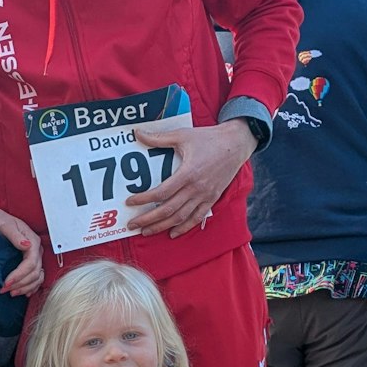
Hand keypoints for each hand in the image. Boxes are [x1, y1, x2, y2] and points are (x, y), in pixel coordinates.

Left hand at [0, 205, 43, 295]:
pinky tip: (22, 292)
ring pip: (37, 277)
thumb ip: (15, 235)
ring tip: (11, 293)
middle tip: (4, 290)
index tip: (6, 282)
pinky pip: (36, 277)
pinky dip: (30, 286)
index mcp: (32, 241)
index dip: (20, 275)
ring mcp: (34, 256)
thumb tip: (26, 245)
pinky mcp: (29, 261)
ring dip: (25, 287)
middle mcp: (36, 250)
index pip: (31, 263)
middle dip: (20, 284)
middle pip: (35, 273)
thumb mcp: (5, 225)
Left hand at [127, 119, 255, 237]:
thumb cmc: (208, 138)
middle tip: (132, 224)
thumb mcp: (182, 135)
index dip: (144, 199)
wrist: (236, 144)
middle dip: (148, 219)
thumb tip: (137, 133)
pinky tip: (172, 233)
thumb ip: (158, 138)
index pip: (161, 192)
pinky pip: (197, 218)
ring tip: (146, 231)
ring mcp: (205, 196)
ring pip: (181, 217)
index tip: (130, 202)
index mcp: (188, 173)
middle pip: (168, 210)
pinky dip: (184, 227)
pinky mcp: (212, 199)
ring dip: (162, 227)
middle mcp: (196, 188)